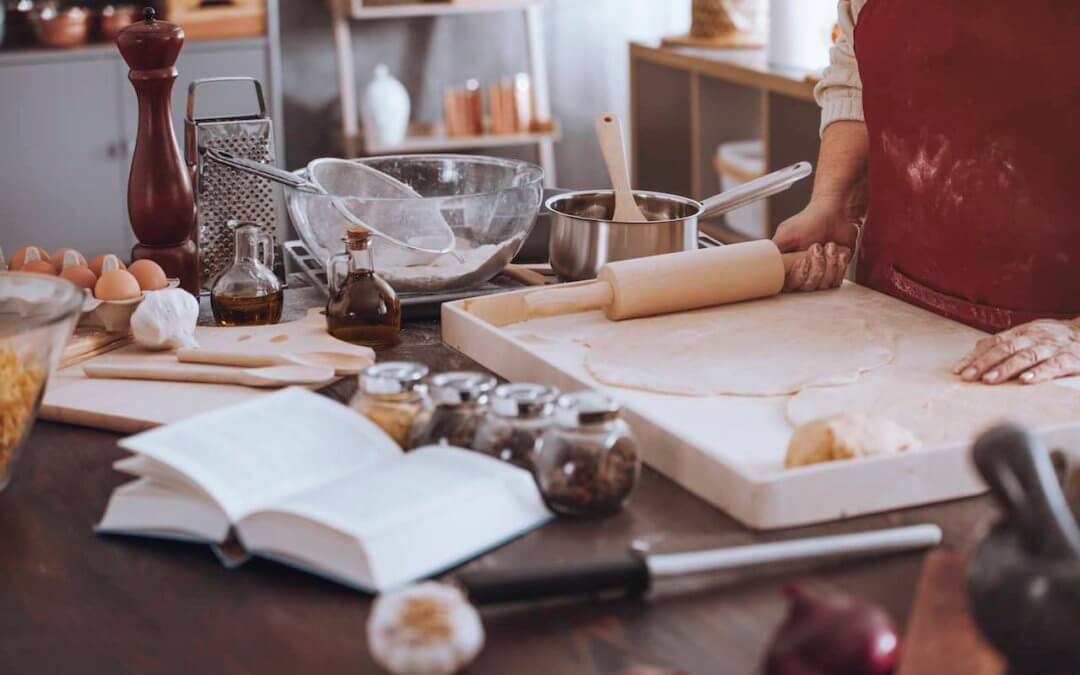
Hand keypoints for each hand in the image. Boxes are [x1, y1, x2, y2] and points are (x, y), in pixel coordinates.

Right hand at [774, 198, 858, 291]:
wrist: (836, 212)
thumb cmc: (810, 220)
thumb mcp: (785, 234)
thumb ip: (773, 251)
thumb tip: (761, 265)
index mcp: (788, 265)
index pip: (788, 285)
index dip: (797, 276)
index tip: (803, 260)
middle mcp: (803, 272)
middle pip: (806, 287)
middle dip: (815, 266)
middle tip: (816, 247)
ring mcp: (820, 274)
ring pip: (822, 285)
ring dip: (828, 263)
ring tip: (828, 245)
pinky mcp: (835, 272)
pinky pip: (836, 280)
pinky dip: (839, 263)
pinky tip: (838, 250)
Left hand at [954, 319, 1079, 384]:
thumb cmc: (1054, 336)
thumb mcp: (1029, 333)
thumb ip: (1005, 341)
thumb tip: (976, 349)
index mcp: (1022, 332)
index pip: (994, 342)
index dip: (975, 356)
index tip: (959, 369)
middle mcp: (1034, 338)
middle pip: (1005, 349)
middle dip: (984, 363)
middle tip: (968, 376)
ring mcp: (1051, 348)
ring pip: (1025, 357)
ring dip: (1006, 369)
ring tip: (989, 380)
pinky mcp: (1069, 359)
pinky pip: (1053, 366)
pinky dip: (1039, 373)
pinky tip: (1026, 381)